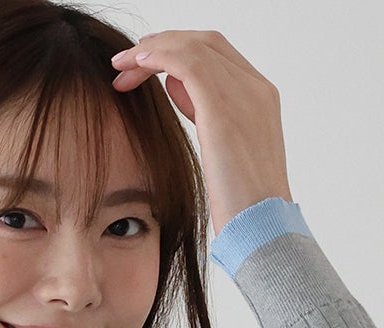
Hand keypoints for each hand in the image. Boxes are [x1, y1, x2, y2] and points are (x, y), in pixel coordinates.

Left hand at [109, 29, 292, 236]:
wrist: (262, 228)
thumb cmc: (243, 206)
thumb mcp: (226, 153)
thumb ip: (207, 115)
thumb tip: (177, 87)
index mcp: (261, 98)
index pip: (218, 56)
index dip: (180, 52)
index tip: (149, 66)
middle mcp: (255, 88)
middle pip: (206, 43)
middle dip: (164, 45)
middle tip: (129, 61)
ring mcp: (242, 93)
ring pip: (192, 46)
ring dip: (152, 50)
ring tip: (121, 65)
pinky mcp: (222, 106)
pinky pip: (184, 61)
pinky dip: (156, 56)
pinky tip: (133, 66)